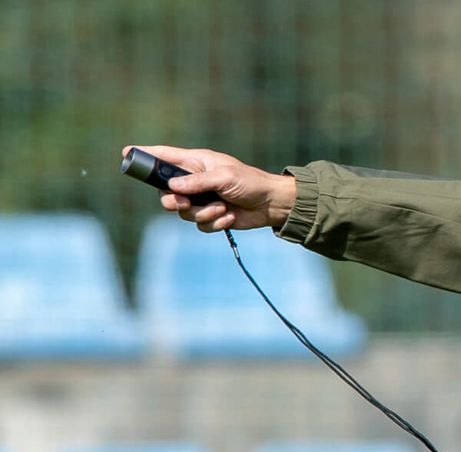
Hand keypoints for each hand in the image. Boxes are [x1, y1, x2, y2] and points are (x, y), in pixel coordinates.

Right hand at [122, 145, 297, 232]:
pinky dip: (214, 223)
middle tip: (182, 204)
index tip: (126, 154)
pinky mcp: (211, 216)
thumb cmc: (250, 182)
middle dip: (172, 201)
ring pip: (182, 213)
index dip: (145, 156)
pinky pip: (200, 225)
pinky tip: (229, 217)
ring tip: (222, 208)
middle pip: (165, 192)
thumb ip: (197, 182)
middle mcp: (194, 181)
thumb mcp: (224, 177)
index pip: (164, 157)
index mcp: (196, 162)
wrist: (272, 204)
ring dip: (202, 214)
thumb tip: (172, 187)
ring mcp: (201, 199)